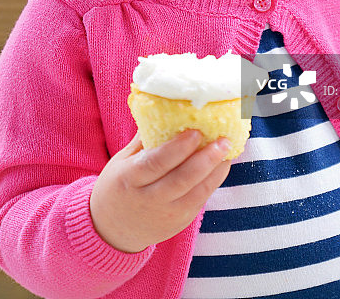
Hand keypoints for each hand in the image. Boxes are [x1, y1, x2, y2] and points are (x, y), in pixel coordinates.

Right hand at [89, 129, 230, 252]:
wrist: (111, 230)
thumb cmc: (117, 185)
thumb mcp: (122, 160)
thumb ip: (143, 139)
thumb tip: (166, 109)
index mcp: (129, 179)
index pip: (156, 162)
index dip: (178, 148)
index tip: (196, 132)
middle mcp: (148, 200)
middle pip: (181, 179)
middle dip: (205, 159)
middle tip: (223, 140)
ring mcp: (165, 215)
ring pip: (196, 193)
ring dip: (215, 171)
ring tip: (228, 150)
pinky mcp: (178, 223)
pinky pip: (199, 201)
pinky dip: (213, 183)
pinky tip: (221, 166)